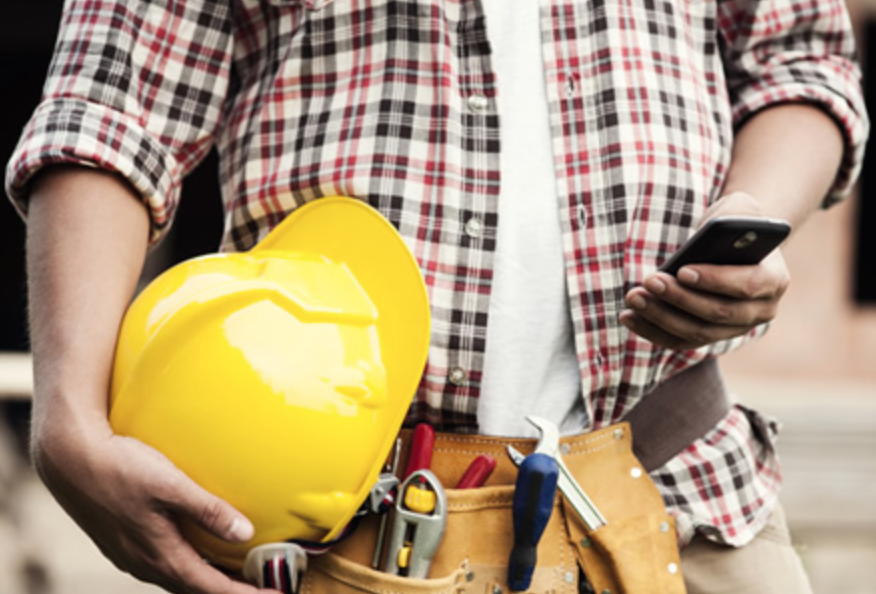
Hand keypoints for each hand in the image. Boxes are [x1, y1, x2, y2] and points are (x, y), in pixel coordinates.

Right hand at [32, 418, 277, 593]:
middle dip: (227, 591)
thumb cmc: (120, 467)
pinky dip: (188, 564)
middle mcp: (144, 563)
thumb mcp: (170, 484)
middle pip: (194, 588)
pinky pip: (163, 563)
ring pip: (177, 577)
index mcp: (160, 555)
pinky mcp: (123, 541)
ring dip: (206, 579)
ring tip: (235, 574)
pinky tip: (197, 549)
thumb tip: (246, 533)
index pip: (210, 587)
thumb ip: (209, 510)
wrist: (68, 458)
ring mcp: (131, 554)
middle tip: (260, 587)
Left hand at [619, 192, 791, 349]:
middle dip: (680, 298)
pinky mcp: (709, 336)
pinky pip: (678, 340)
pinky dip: (652, 330)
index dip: (715, 281)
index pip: (746, 286)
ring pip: (696, 332)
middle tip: (649, 280)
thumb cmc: (735, 224)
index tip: (682, 270)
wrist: (734, 247)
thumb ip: (737, 212)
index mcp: (774, 279)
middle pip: (718, 314)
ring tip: (634, 298)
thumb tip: (715, 231)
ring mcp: (735, 329)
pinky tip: (628, 316)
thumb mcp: (740, 208)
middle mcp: (760, 311)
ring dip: (661, 316)